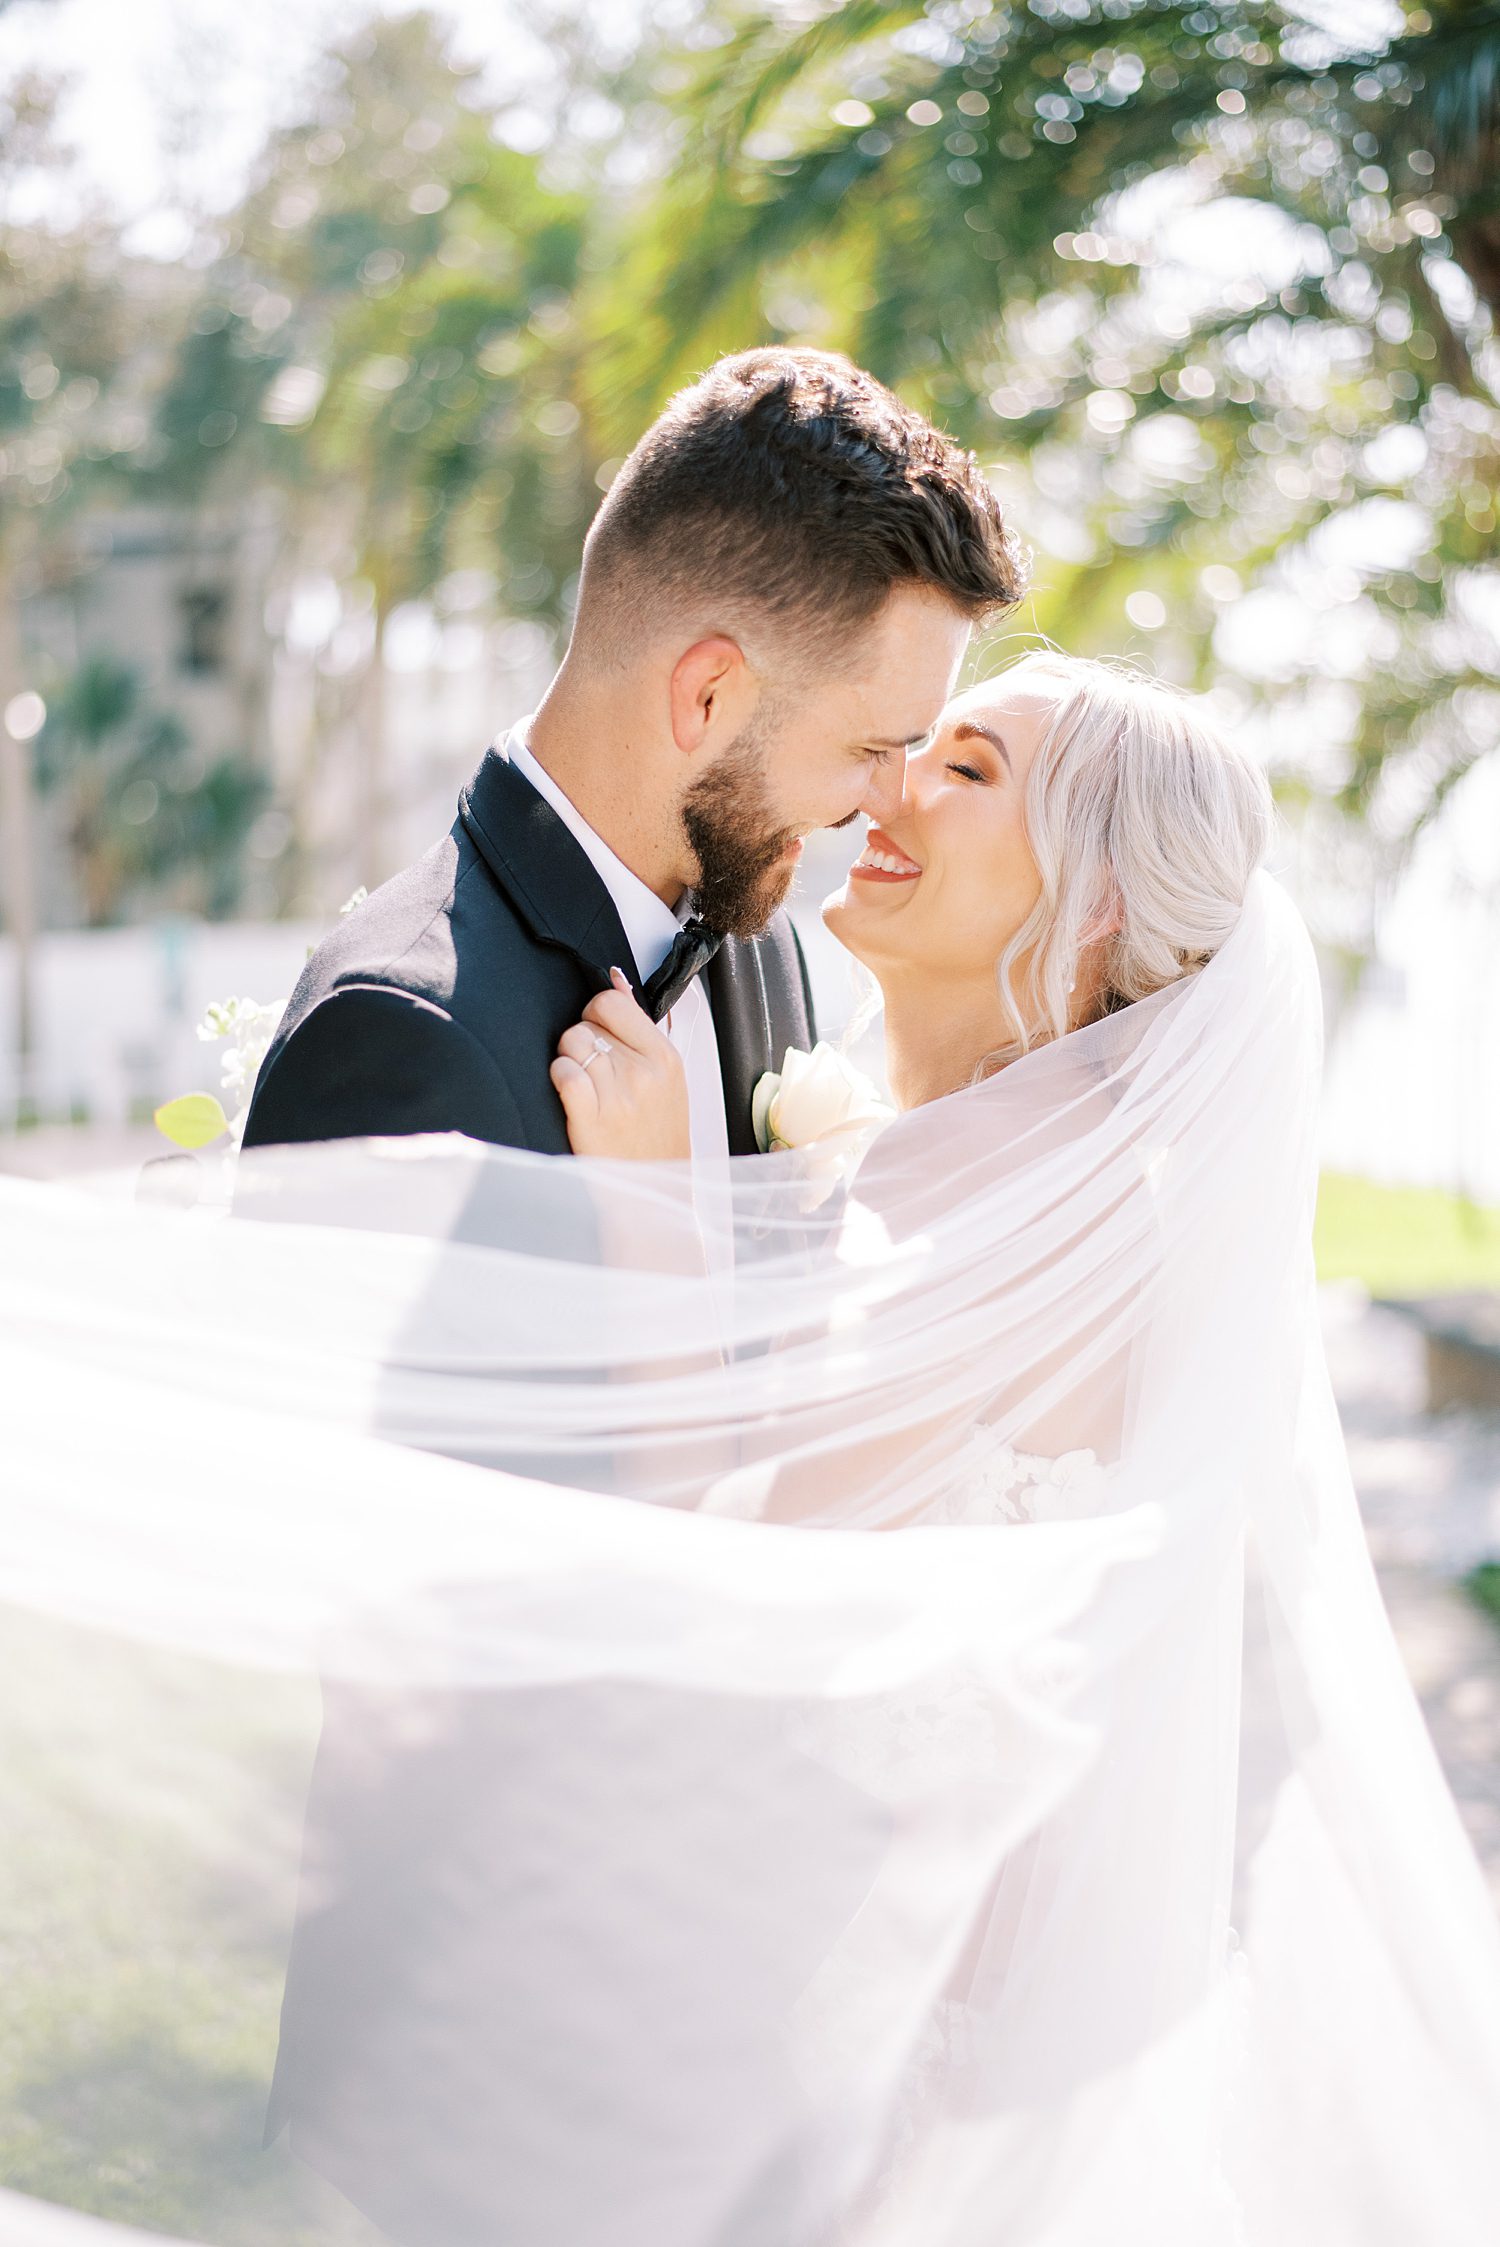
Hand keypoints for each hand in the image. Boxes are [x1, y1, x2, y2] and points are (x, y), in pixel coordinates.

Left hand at [551, 968, 691, 1159]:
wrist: (655, 1192)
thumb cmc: (658, 1136)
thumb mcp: (665, 1078)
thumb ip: (638, 1027)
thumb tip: (617, 979)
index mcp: (664, 1057)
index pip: (612, 1002)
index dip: (595, 1014)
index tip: (599, 1034)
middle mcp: (644, 1073)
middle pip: (585, 1022)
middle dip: (580, 1040)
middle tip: (593, 1069)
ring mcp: (619, 1096)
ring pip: (571, 1044)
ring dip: (568, 1061)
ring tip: (583, 1085)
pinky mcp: (592, 1119)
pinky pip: (564, 1073)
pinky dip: (559, 1078)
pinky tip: (570, 1093)